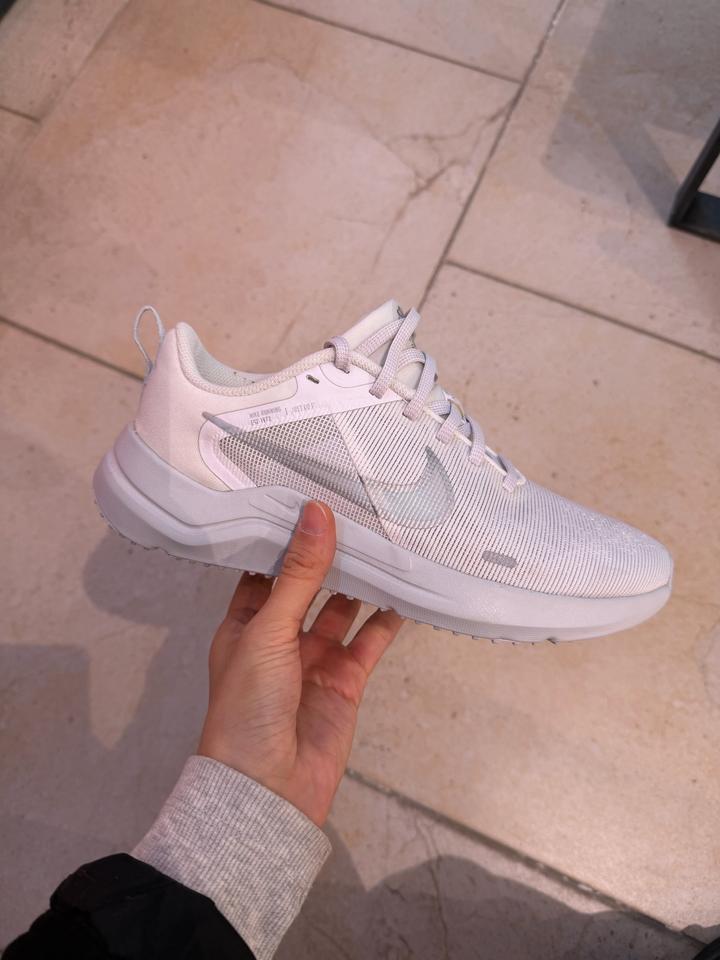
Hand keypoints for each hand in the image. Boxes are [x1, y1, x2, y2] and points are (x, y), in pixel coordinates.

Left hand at [198, 501, 403, 826]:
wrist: (269, 788)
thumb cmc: (247, 708)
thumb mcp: (268, 631)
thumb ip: (299, 575)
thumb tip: (315, 514)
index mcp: (246, 623)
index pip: (267, 570)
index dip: (287, 539)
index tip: (310, 500)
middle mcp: (279, 637)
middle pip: (309, 586)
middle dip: (329, 556)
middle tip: (357, 512)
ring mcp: (315, 659)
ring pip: (342, 610)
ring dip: (360, 582)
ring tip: (384, 541)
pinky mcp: (346, 681)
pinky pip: (370, 641)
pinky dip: (387, 619)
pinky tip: (404, 591)